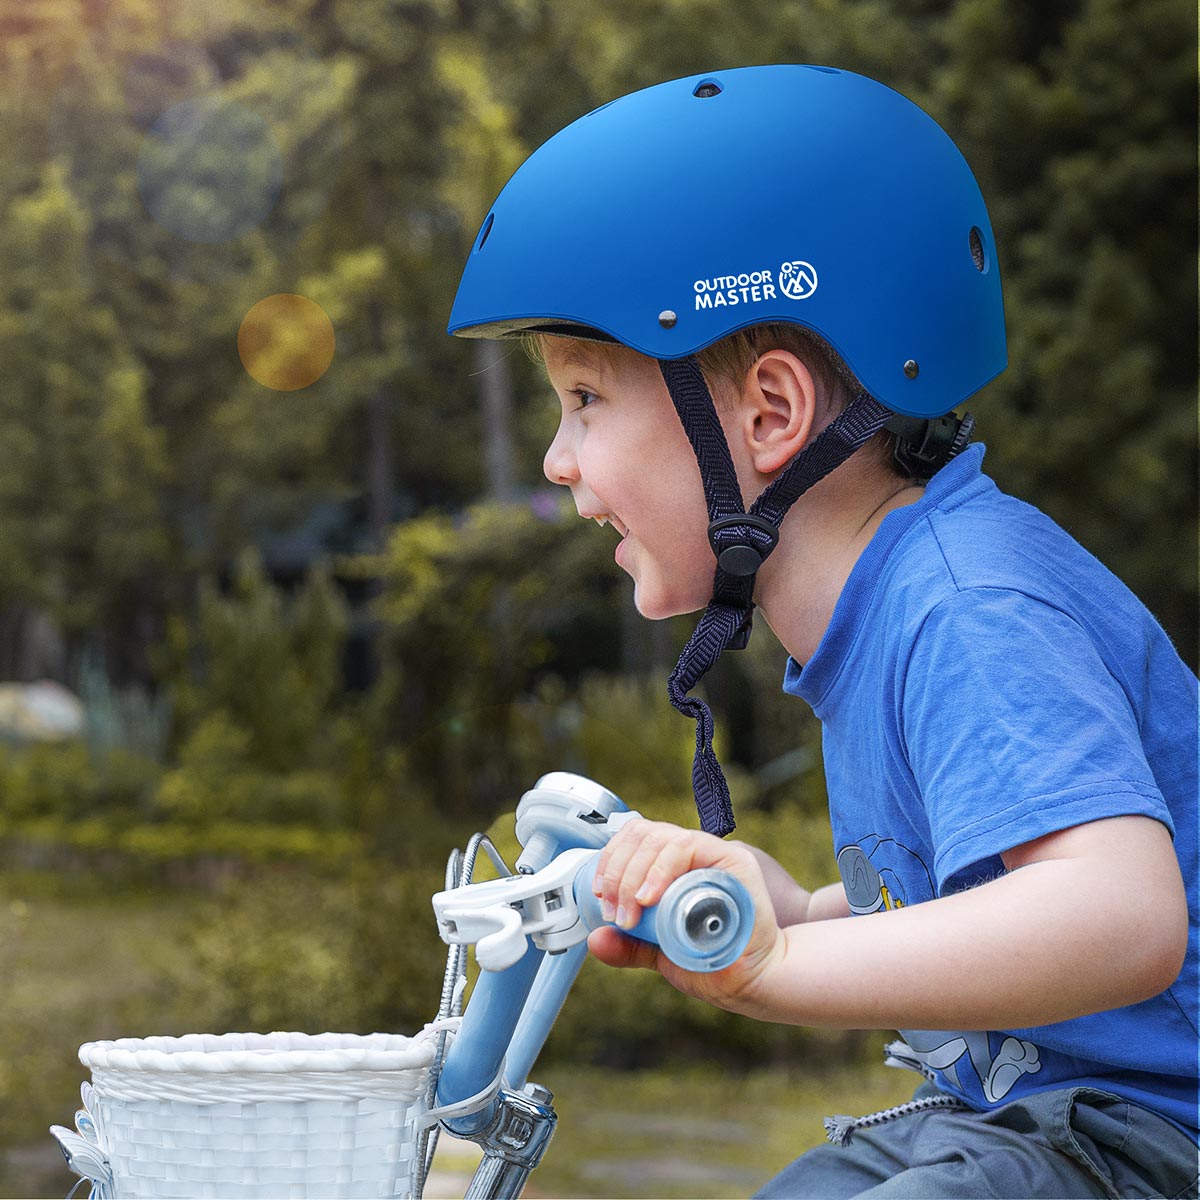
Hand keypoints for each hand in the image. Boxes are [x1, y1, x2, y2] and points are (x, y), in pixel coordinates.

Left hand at [587, 818, 785, 1013]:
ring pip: (660, 838)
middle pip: (643, 834)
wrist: (754, 981)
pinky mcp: (733, 859)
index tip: (600, 895)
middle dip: (617, 870)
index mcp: (675, 867)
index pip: (636, 839)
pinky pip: (687, 846)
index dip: (611, 859)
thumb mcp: (660, 953)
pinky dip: (660, 868)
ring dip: (633, 874)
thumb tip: (597, 939)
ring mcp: (712, 854)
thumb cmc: (716, 963)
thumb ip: (632, 946)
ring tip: (630, 912)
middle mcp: (693, 854)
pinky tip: (649, 897)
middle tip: (615, 911)